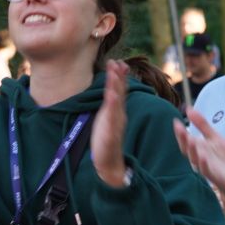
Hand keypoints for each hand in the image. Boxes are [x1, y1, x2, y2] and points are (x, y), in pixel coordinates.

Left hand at [91, 60, 129, 187]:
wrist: (108, 162)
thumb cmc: (105, 140)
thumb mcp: (107, 119)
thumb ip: (109, 106)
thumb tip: (110, 93)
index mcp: (117, 111)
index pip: (119, 91)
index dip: (119, 77)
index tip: (118, 62)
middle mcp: (118, 115)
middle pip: (119, 93)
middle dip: (118, 77)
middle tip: (117, 62)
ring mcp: (115, 124)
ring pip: (116, 102)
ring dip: (116, 86)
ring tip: (114, 73)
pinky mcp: (110, 133)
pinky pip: (112, 118)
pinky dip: (113, 106)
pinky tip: (113, 96)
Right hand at [174, 109, 224, 198]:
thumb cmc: (223, 158)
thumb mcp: (214, 137)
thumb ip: (202, 125)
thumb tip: (189, 109)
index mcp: (197, 149)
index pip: (185, 140)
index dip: (180, 132)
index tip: (176, 122)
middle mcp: (198, 158)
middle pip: (188, 149)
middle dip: (183, 139)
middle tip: (180, 128)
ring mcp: (206, 167)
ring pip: (195, 160)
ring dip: (192, 150)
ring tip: (190, 139)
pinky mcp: (214, 176)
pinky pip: (207, 171)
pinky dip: (204, 164)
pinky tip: (203, 157)